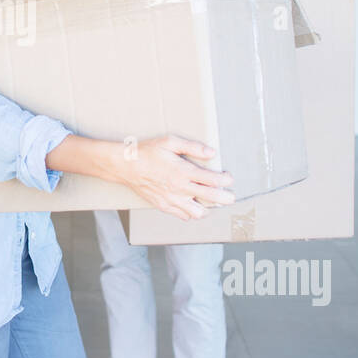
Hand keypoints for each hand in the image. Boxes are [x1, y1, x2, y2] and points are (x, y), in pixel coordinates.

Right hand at [118, 136, 235, 220]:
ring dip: (208, 208)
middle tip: (231, 197)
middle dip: (226, 198)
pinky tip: (193, 204)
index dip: (225, 180)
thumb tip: (211, 152)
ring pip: (198, 212)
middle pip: (211, 198)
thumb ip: (192, 147)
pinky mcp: (164, 206)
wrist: (125, 166)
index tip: (228, 177)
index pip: (213, 180)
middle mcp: (179, 188)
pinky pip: (183, 216)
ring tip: (211, 202)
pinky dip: (191, 213)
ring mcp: (171, 200)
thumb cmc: (147, 152)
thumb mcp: (169, 142)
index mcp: (183, 171)